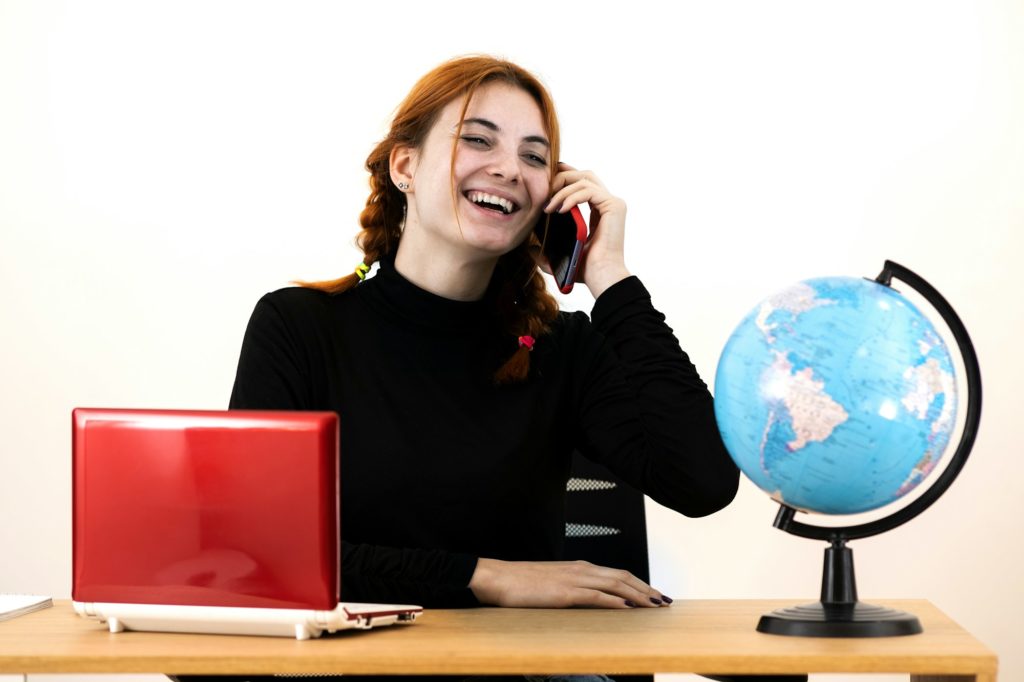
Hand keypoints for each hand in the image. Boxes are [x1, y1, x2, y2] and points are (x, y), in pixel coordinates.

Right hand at [468, 558, 670, 608]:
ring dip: (638, 594)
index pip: (616, 573)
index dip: (638, 583)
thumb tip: (586, 600)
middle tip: (664, 600)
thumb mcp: (551, 584)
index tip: (653, 593)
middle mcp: (581, 570)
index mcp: (578, 568)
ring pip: (615, 584)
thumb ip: (571, 589)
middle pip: (622, 576)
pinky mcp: (564, 593)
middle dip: (646, 588)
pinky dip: (615, 601)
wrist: (497, 577)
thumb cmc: (520, 582)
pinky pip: (596, 596)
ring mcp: (573, 580)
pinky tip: (627, 608)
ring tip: (654, 604)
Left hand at [543, 162, 630, 297]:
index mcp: (599, 211)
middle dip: (562, 177)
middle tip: (544, 189)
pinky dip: (571, 197)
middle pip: (584, 175)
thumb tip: (530, 248)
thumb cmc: (586, 270)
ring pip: (584, 180)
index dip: (564, 177)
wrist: (600, 277)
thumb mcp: (562, 255)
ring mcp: (613, 203)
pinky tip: (560, 210)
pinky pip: (588, 191)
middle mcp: (608, 203)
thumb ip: (548, 250)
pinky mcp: (614, 206)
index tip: (545, 181)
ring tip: (548, 208)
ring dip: (562, 190)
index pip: (582, 183)